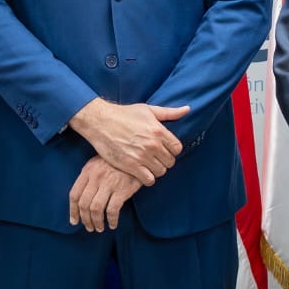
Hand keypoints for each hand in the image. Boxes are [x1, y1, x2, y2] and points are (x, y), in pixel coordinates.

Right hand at [68, 98, 187, 184]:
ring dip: (156, 170)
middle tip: (155, 158)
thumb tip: (187, 109)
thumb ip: (169, 113)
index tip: (164, 149)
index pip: (177, 148)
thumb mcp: (148, 110)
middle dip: (164, 160)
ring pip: (160, 172)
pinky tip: (142, 172)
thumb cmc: (124, 114)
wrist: (100, 122)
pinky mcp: (131, 166)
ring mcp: (142, 156)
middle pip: (170, 162)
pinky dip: (147, 178)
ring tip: (148, 164)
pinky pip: (148, 180)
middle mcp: (152, 144)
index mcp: (159, 130)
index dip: (172, 150)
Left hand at [68, 156, 142, 231]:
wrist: (138, 156)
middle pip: (84, 204)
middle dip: (85, 219)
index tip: (74, 221)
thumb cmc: (117, 162)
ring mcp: (109, 183)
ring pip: (95, 209)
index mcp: (88, 171)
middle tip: (90, 227)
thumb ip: (89, 177)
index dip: (73, 211)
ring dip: (96, 222)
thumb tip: (80, 200)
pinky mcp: (122, 189)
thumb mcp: (98, 163)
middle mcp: (96, 177)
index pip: (74, 194)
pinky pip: (112, 210)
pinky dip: (111, 220)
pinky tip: (113, 224)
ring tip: (100, 228)